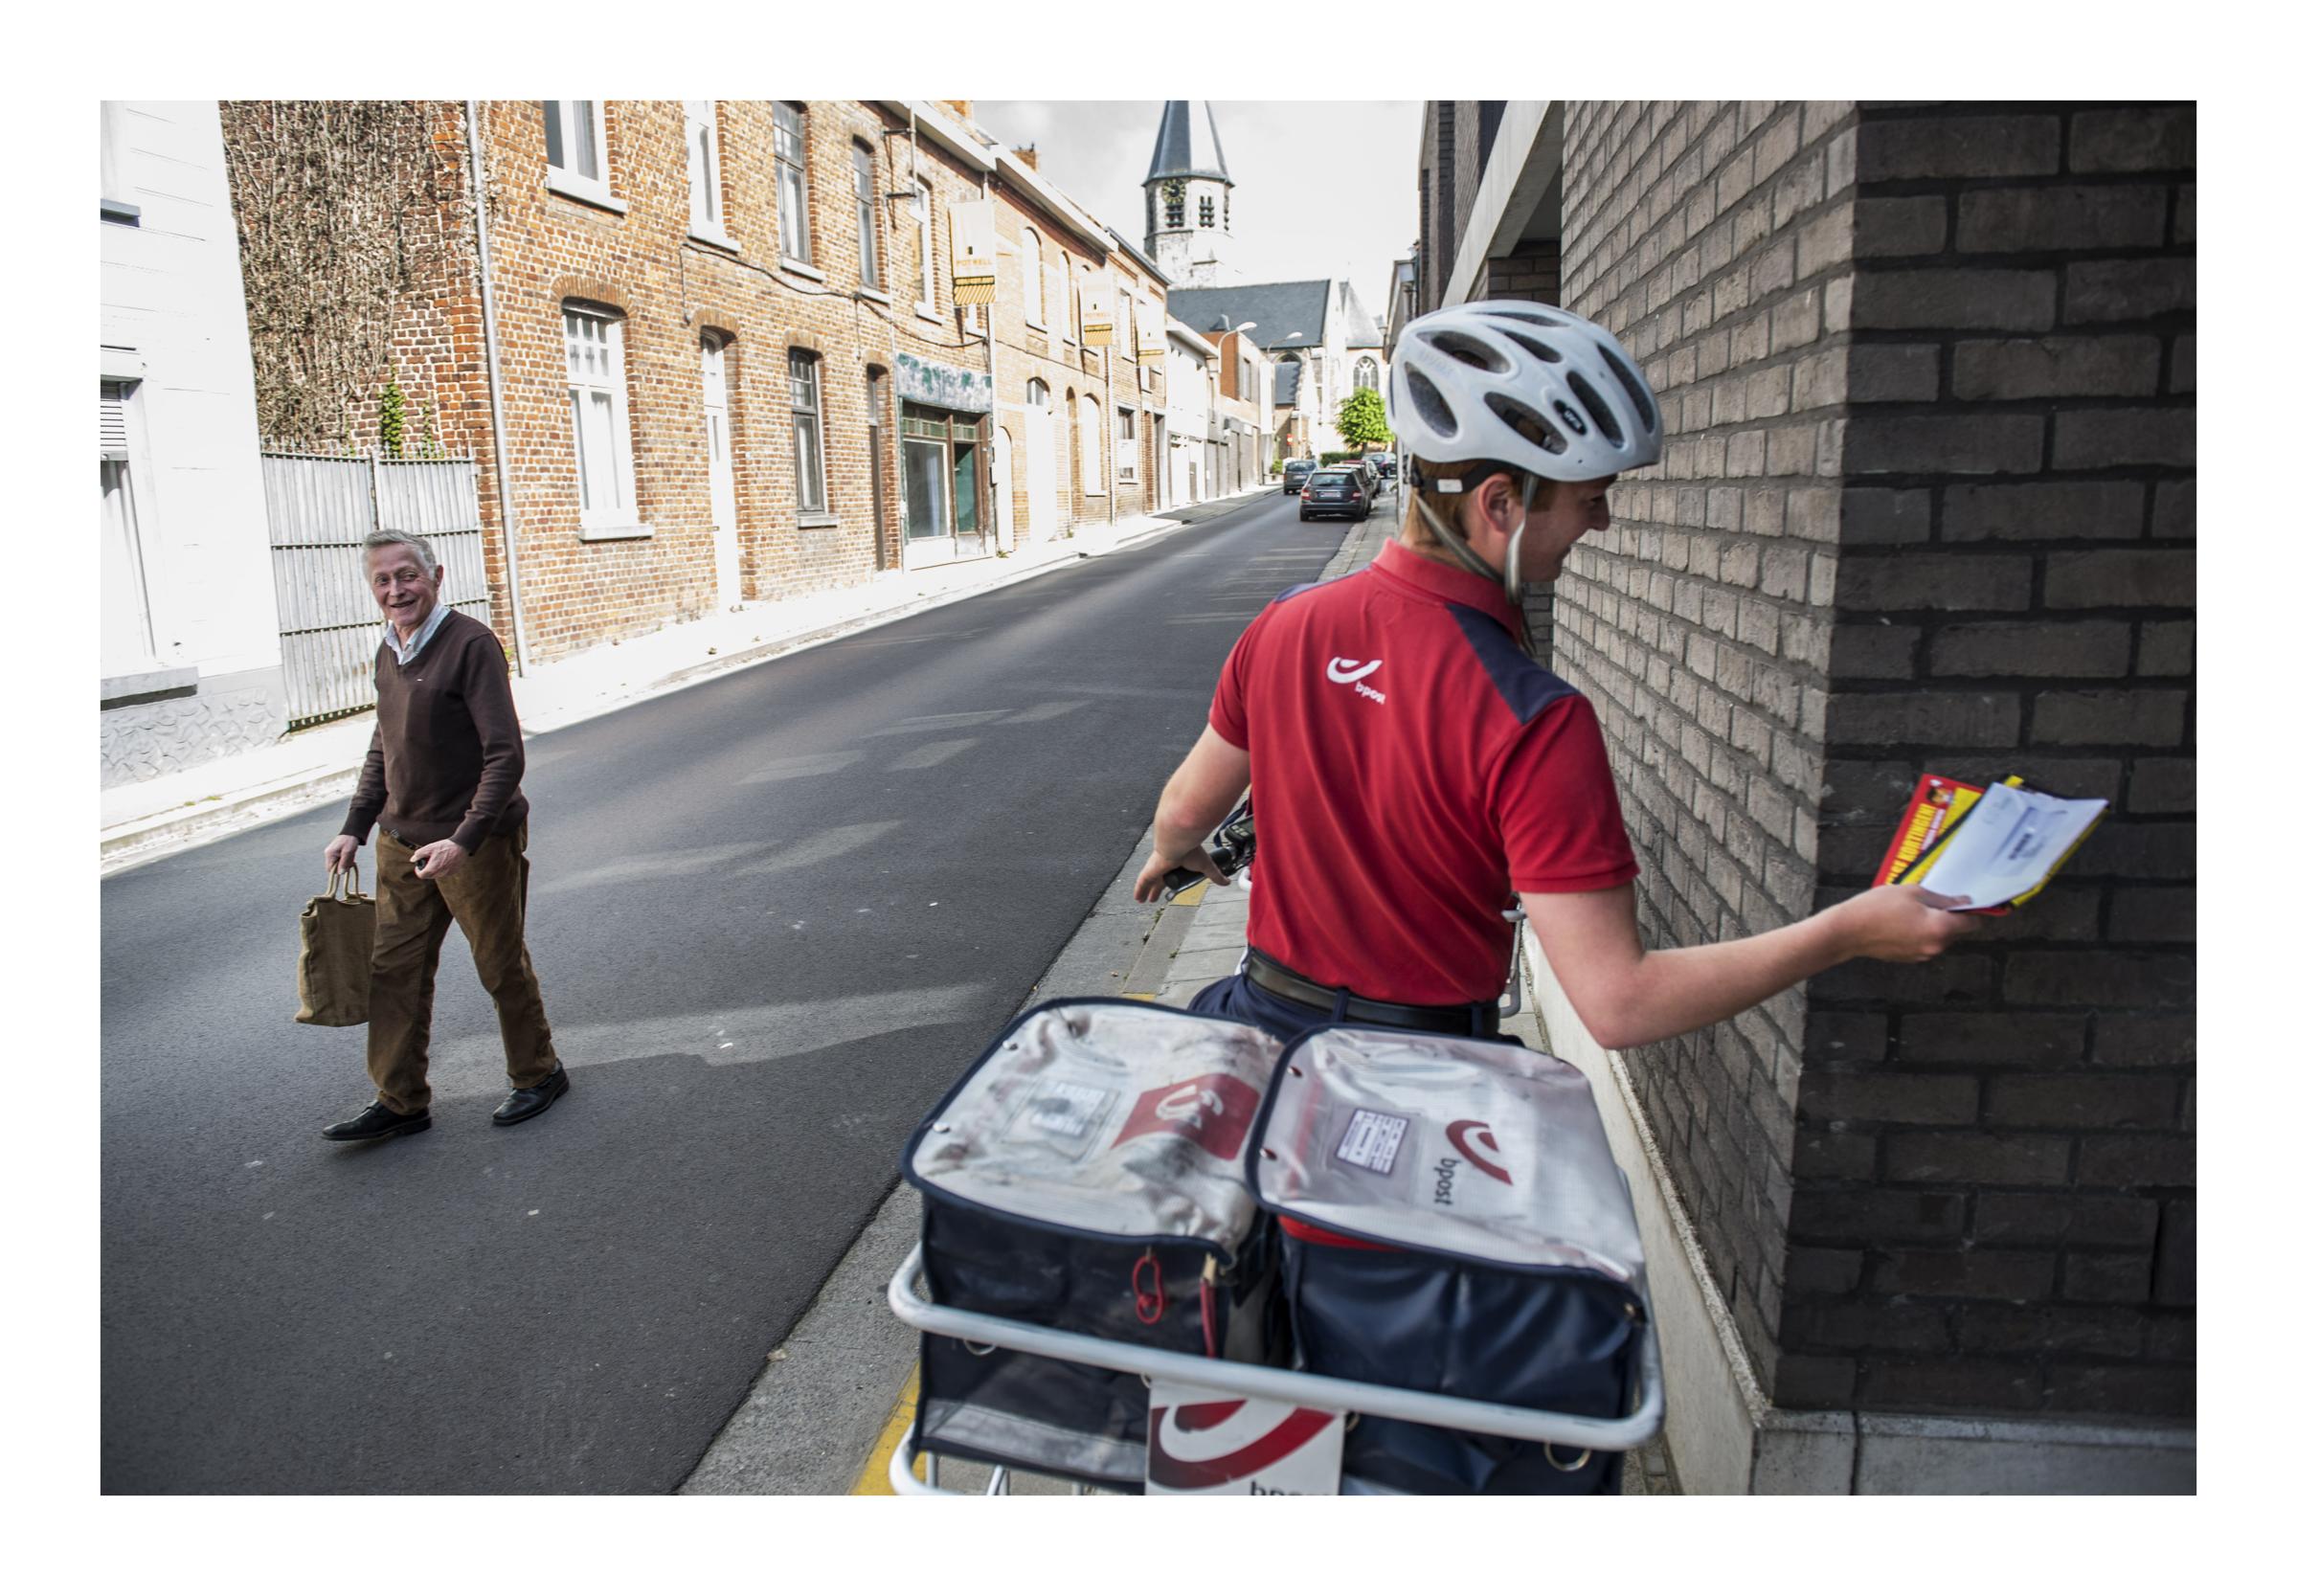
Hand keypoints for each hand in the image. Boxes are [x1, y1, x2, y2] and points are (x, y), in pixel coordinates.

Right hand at [323, 834, 359, 873]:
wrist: (353, 832)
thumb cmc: (350, 841)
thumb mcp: (348, 852)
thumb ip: (344, 863)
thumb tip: (340, 873)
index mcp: (330, 854)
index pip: (330, 869)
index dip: (338, 870)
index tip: (346, 867)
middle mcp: (329, 854)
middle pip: (335, 867)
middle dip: (344, 866)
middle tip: (351, 860)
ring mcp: (333, 853)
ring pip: (339, 864)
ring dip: (347, 862)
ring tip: (351, 855)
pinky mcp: (337, 853)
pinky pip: (342, 860)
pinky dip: (347, 859)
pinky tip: (351, 855)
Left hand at [408, 838, 467, 880]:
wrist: (460, 846)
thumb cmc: (444, 846)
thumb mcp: (429, 848)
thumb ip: (419, 854)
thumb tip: (412, 860)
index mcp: (432, 869)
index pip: (421, 875)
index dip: (418, 871)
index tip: (419, 865)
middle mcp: (439, 874)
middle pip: (429, 876)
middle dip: (426, 870)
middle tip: (427, 861)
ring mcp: (447, 874)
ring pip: (436, 875)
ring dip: (434, 870)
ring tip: (436, 859)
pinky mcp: (453, 872)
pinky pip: (444, 873)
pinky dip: (441, 869)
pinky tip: (444, 860)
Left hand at [1133, 845, 1229, 902]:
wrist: (1178, 841)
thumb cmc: (1191, 850)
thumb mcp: (1205, 866)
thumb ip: (1215, 874)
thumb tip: (1226, 882)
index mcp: (1175, 864)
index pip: (1171, 875)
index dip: (1169, 883)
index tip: (1170, 888)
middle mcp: (1163, 866)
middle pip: (1157, 881)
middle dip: (1155, 889)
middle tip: (1153, 898)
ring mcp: (1154, 869)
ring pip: (1148, 883)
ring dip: (1145, 891)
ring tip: (1143, 900)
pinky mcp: (1148, 872)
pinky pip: (1141, 884)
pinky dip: (1139, 891)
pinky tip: (1137, 898)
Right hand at [1827, 883, 1983, 962]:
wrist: (1848, 931)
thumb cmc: (1877, 908)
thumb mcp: (1912, 892)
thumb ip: (1941, 898)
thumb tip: (1961, 901)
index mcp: (1941, 928)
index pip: (1973, 923)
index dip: (1973, 911)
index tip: (1968, 902)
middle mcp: (1936, 946)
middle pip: (1957, 931)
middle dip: (1950, 916)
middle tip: (1931, 900)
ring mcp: (1923, 954)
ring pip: (1940, 937)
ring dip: (1934, 925)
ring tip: (1911, 910)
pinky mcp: (1910, 958)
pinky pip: (1924, 943)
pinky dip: (1920, 933)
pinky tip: (1902, 922)